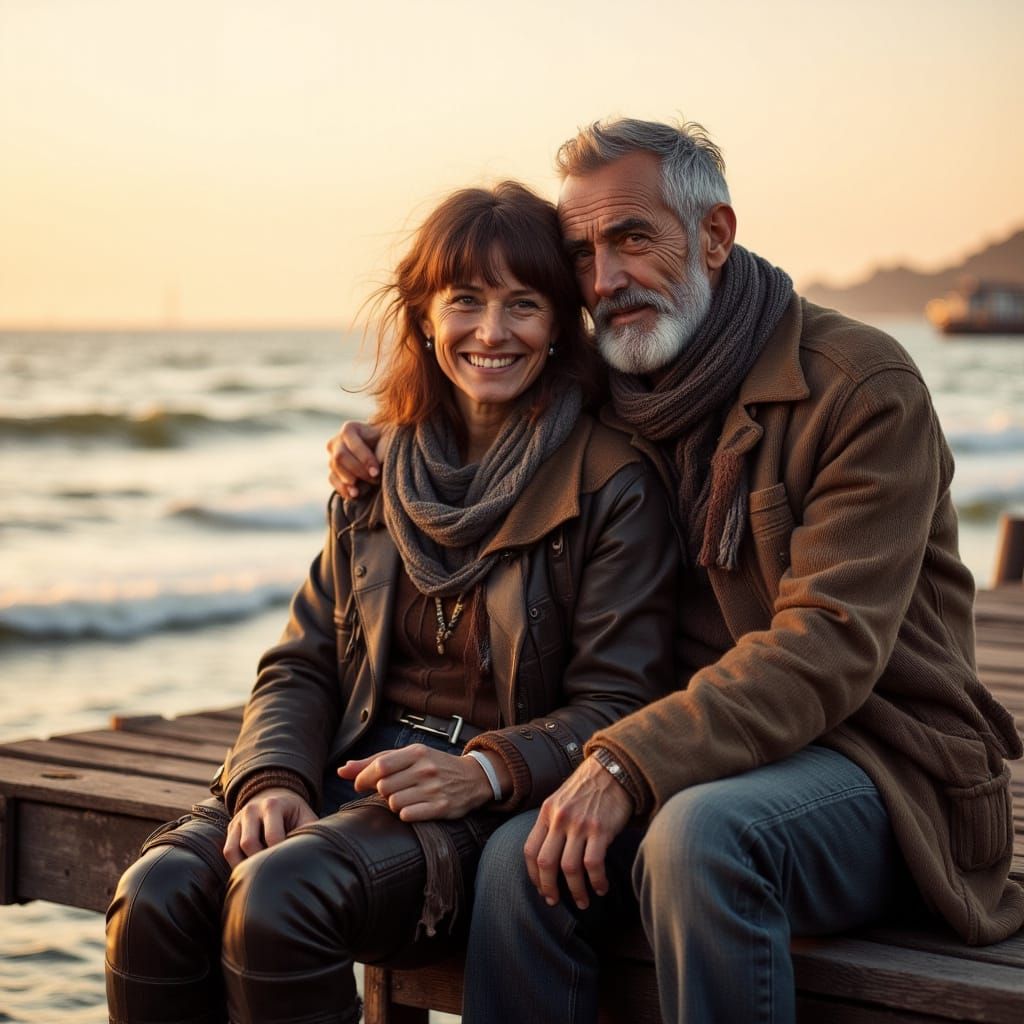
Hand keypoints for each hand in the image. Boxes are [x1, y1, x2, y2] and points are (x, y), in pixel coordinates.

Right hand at [223, 787, 316, 867]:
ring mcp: (238, 819)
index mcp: (273, 805)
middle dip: (260, 862)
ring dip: (245, 866)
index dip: (280, 854)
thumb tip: (310, 856)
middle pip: (249, 843)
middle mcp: (252, 810)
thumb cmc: (294, 813)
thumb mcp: (305, 817)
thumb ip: (308, 832)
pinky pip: (228, 851)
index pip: (272, 836)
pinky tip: (250, 872)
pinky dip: (236, 864)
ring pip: (232, 849)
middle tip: (274, 875)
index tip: (288, 866)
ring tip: (260, 876)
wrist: (276, 796)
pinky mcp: (231, 828)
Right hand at [327, 420, 382, 497]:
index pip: (352, 444)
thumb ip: (378, 455)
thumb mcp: (387, 442)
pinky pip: (333, 480)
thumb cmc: (388, 442)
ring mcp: (333, 456)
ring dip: (350, 482)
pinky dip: (342, 489)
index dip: (364, 459)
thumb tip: (369, 475)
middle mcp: (337, 441)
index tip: (376, 471)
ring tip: (362, 490)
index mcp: (350, 429)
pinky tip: (353, 495)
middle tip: (374, 480)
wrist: (385, 449)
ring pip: (335, 470)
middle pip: (340, 457)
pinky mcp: (333, 471)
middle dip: (358, 471)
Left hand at [338, 744, 492, 820]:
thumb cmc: (435, 765)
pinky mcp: (441, 807)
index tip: (361, 784)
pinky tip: (413, 808)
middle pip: (384, 786)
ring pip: (393, 803)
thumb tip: (342, 770)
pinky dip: (405, 814)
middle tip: (389, 790)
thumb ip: (374, 761)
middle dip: (381, 791)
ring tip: (404, 798)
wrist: (473, 777)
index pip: (379, 766)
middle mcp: (425, 769)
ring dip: (393, 803)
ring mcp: (434, 789)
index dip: (364, 778)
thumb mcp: (408, 756)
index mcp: (416, 752)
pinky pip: (408, 815)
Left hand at [523, 757, 633, 909]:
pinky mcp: (601, 830)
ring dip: (575, 891)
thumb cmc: (588, 788)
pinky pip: (593, 864)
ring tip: (583, 902)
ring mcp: (580, 824)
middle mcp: (560, 819)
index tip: (541, 888)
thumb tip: (548, 855)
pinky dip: (596, 881)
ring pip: (569, 868)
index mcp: (547, 812)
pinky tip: (601, 888)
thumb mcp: (560, 800)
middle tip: (555, 901)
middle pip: (545, 863)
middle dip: (548, 888)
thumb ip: (552, 823)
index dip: (533, 875)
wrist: (613, 770)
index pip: (530, 850)